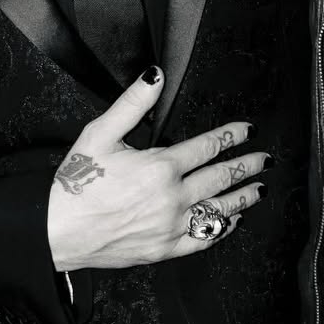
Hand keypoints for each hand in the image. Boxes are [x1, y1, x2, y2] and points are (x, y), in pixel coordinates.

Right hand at [47, 66, 270, 271]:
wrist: (58, 231)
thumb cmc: (75, 183)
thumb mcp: (100, 133)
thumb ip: (133, 103)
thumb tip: (155, 75)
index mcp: (160, 166)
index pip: (209, 146)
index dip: (233, 135)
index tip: (248, 130)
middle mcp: (173, 197)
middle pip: (222, 177)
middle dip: (247, 165)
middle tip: (265, 159)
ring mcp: (171, 225)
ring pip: (221, 209)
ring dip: (245, 196)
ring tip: (260, 188)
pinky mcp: (165, 248)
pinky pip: (204, 238)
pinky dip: (222, 227)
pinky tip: (232, 220)